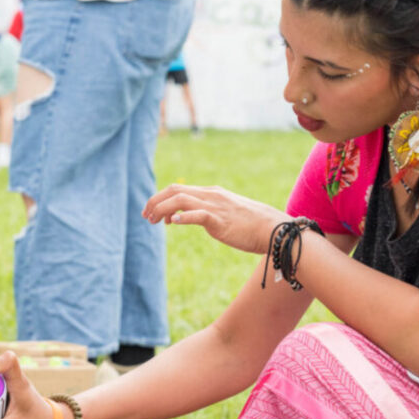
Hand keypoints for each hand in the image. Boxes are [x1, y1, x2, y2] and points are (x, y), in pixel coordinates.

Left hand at [143, 184, 289, 254]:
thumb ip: (211, 213)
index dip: (162, 199)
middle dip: (155, 201)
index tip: (154, 213)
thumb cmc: (253, 225)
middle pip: (174, 191)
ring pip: (179, 200)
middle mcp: (211, 196)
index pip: (179, 189)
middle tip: (145, 216)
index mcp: (212, 193)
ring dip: (161, 209)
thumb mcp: (228, 214)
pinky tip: (173, 222)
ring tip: (153, 221)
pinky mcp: (219, 220)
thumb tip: (197, 218)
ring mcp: (215, 206)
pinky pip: (196, 215)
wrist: (272, 229)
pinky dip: (182, 217)